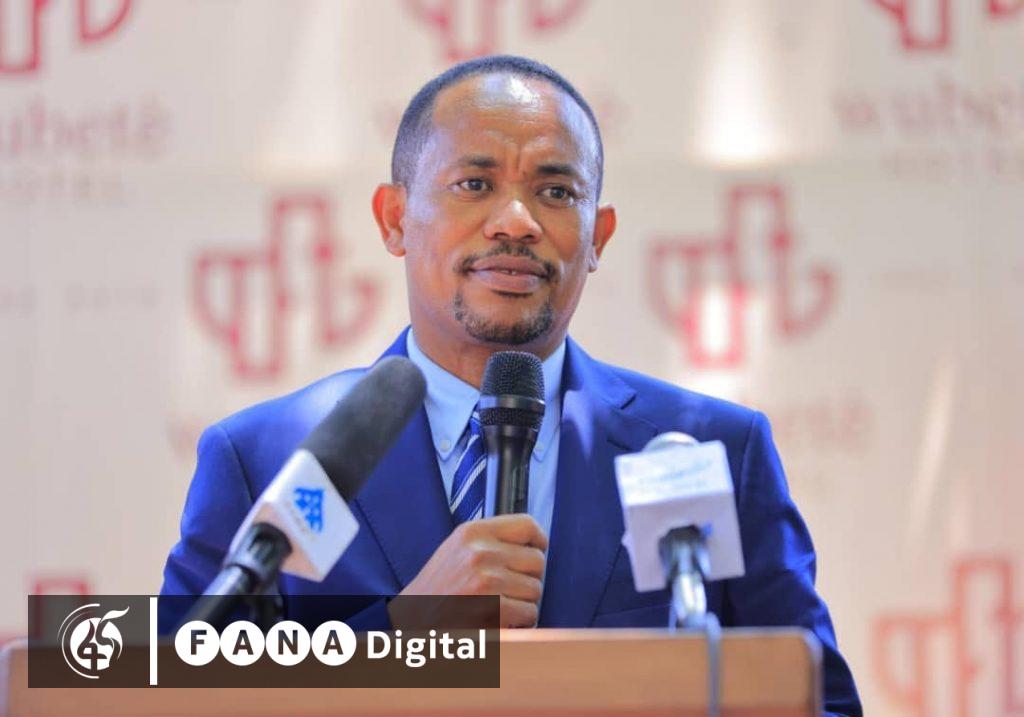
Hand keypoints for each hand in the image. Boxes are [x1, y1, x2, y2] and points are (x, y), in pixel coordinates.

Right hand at [388, 514, 547, 628]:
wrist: (411, 625)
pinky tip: (500, 621)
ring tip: (500, 606)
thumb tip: (534, 543)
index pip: (527, 525)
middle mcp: (479, 552)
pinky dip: (520, 622)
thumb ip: (491, 541)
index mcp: (471, 533)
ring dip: (524, 603)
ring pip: (535, 589)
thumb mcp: (457, 550)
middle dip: (529, 578)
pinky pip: (529, 613)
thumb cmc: (436, 591)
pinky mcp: (491, 609)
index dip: (539, 541)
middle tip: (509, 590)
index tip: (537, 551)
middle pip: (537, 560)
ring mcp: (486, 580)